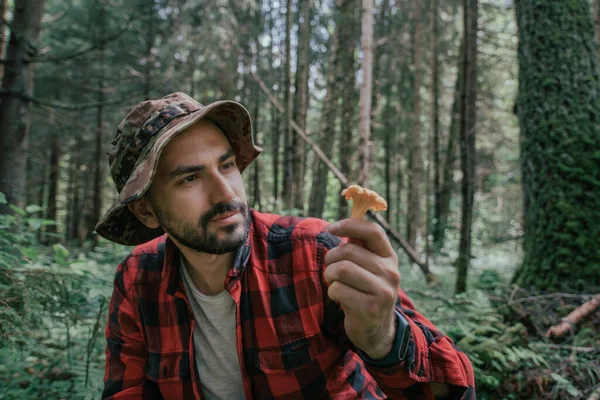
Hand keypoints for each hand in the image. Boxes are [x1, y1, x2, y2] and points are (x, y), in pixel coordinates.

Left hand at [324, 218, 400, 359]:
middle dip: (331, 258)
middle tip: (331, 269)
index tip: (331, 228)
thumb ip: (360, 248)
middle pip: (349, 251)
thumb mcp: (370, 268)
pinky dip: (332, 292)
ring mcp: (382, 291)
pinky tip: (340, 298)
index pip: (373, 231)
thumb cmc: (366, 292)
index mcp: (389, 258)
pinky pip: (338, 289)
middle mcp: (390, 273)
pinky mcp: (369, 308)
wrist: (377, 331)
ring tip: (335, 282)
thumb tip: (344, 225)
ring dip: (330, 275)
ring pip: (341, 269)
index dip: (350, 225)